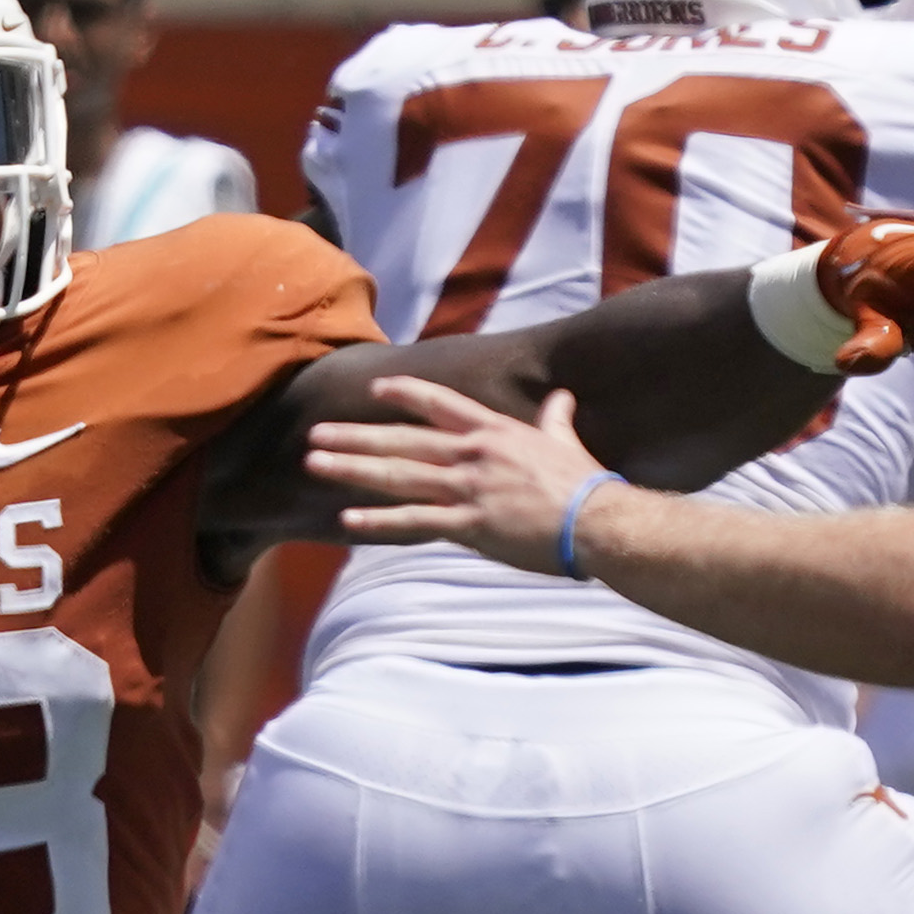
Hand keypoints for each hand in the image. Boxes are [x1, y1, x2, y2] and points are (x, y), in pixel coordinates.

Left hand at [302, 374, 612, 573]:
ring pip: (398, 476)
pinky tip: (348, 521)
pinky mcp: (468, 525)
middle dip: (356, 436)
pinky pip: (414, 522)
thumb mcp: (565, 443)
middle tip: (316, 434)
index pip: (439, 403)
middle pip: (402, 440)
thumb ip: (556, 420)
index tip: (376, 388)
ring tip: (315, 465)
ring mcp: (467, 489)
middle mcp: (472, 454)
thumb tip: (562, 399)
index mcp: (493, 431)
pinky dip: (379, 521)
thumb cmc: (585, 485)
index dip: (405, 393)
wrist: (597, 521)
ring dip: (353, 469)